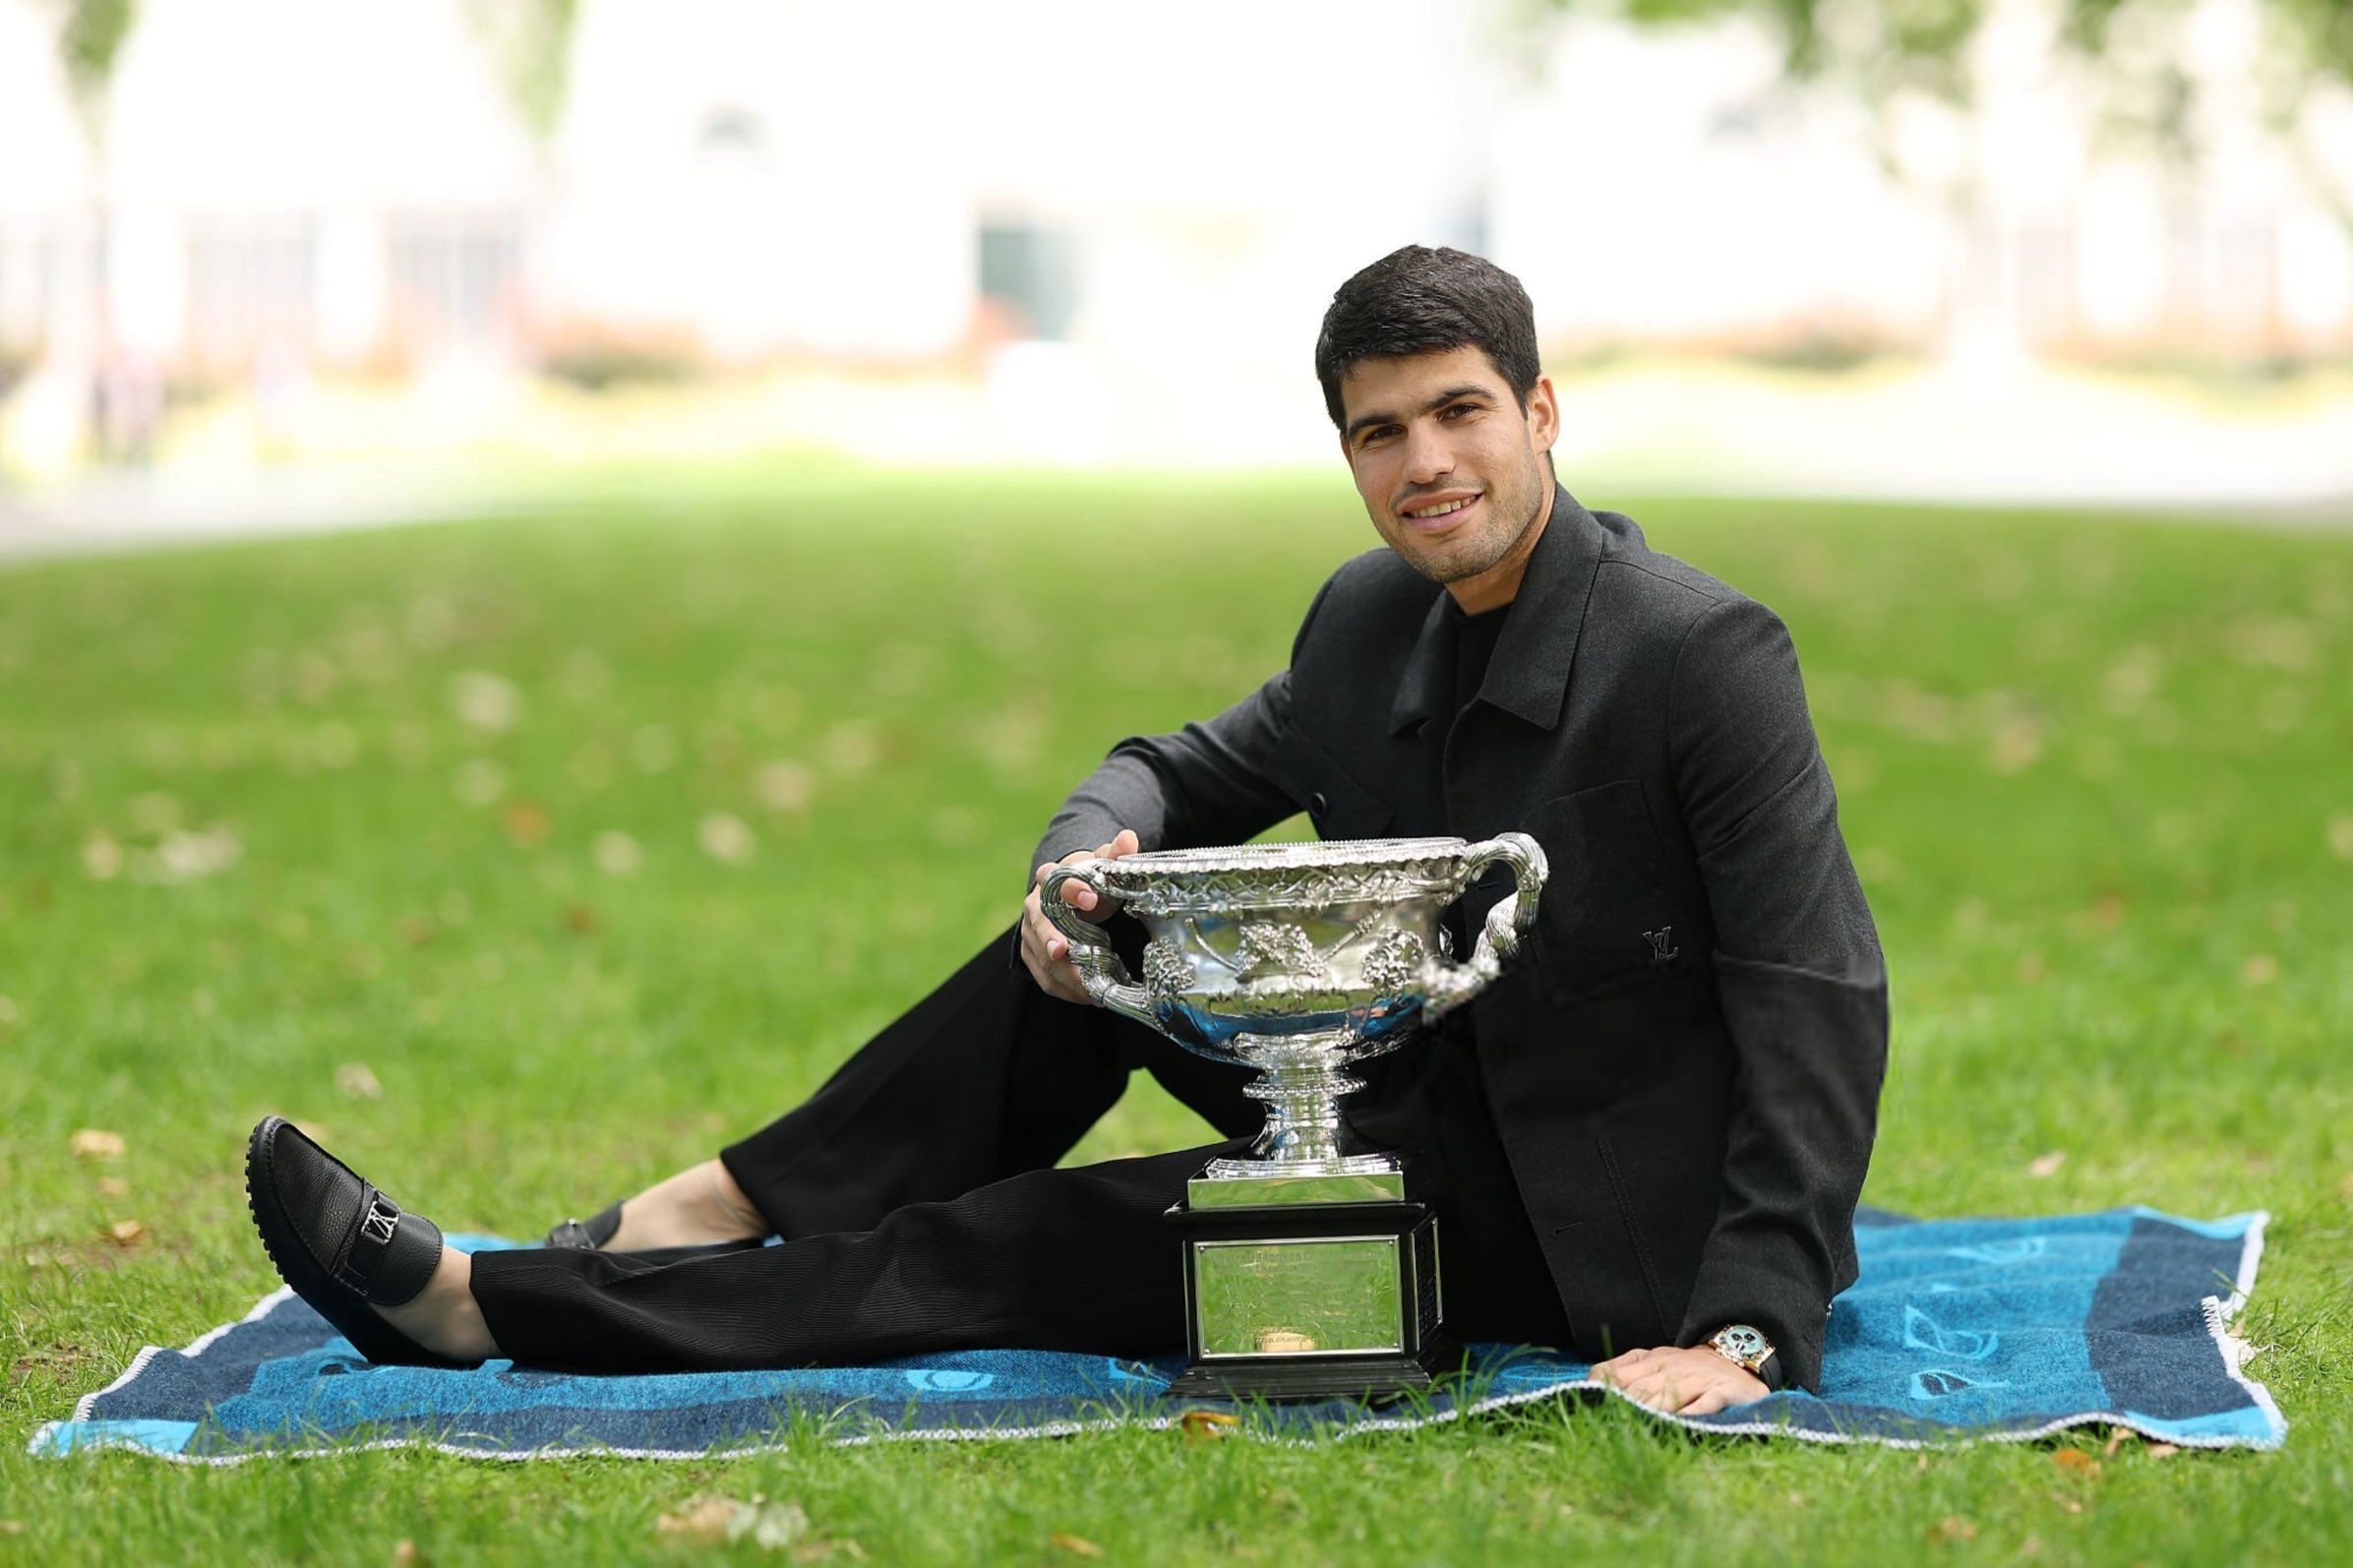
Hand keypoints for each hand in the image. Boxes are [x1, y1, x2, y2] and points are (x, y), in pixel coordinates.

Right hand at [1020, 829, 1140, 1004]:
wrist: (1067, 895)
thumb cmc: (1088, 881)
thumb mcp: (1102, 865)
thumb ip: (1115, 853)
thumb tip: (1129, 838)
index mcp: (1051, 878)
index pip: (1057, 881)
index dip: (1072, 890)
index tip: (1092, 898)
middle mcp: (1035, 905)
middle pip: (1039, 922)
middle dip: (1050, 938)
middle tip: (1063, 950)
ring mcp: (1031, 933)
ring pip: (1040, 956)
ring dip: (1064, 973)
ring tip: (1091, 988)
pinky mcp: (1032, 956)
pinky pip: (1045, 977)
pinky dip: (1066, 990)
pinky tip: (1090, 997)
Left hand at [1591, 1345, 1767, 1415]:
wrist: (1739, 1359)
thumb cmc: (1689, 1367)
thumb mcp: (1656, 1359)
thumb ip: (1626, 1368)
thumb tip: (1593, 1381)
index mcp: (1651, 1361)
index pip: (1618, 1373)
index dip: (1602, 1389)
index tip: (1588, 1405)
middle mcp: (1672, 1368)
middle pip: (1640, 1389)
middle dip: (1623, 1408)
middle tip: (1607, 1430)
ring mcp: (1698, 1380)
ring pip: (1670, 1396)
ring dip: (1652, 1413)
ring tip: (1636, 1430)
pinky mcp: (1722, 1391)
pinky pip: (1706, 1404)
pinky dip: (1694, 1414)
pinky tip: (1680, 1424)